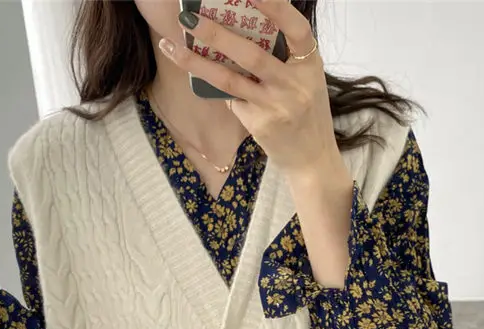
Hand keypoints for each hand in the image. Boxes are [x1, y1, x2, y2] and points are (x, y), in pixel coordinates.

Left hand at [162, 0, 338, 175]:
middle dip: (217, 33)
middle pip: (252, 55)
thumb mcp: (305, 78)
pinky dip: (216, 86)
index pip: (296, 28)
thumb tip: (239, 26)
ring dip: (196, 62)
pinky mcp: (259, 124)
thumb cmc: (306, 111)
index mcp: (310, 64)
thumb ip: (283, 56)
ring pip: (229, 80)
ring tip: (171, 46)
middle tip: (189, 17)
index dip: (275, 6)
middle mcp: (295, 85)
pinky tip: (199, 75)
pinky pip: (230, 99)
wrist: (311, 157)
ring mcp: (275, 106)